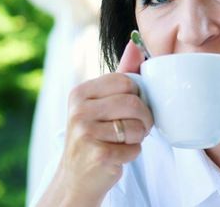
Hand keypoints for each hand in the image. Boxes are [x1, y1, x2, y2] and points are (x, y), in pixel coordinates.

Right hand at [38, 41, 152, 205]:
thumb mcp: (103, 101)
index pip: (127, 81)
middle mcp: (78, 110)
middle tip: (133, 127)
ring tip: (123, 141)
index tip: (130, 108)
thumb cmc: (95, 134)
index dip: (138, 96)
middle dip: (142, 118)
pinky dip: (132, 154)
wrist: (76, 176)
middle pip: (134, 103)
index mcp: (80, 92)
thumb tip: (135, 42)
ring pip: (137, 126)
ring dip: (138, 137)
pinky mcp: (97, 154)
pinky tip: (117, 155)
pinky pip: (134, 148)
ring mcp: (85, 133)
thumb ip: (122, 72)